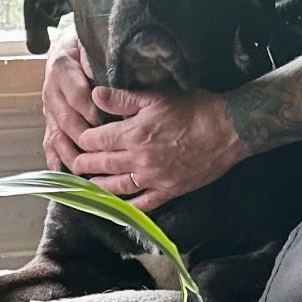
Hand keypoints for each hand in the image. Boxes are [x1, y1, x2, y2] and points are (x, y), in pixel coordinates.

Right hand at [41, 26, 99, 171]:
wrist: (64, 45)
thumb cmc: (83, 45)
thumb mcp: (90, 43)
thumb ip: (96, 57)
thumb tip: (101, 73)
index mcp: (62, 68)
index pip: (77, 95)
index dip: (92, 110)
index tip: (106, 123)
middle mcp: (52, 90)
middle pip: (67, 119)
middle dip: (83, 137)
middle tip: (101, 151)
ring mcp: (48, 107)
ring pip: (56, 134)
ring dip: (69, 153)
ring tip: (84, 168)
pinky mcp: (49, 119)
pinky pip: (49, 141)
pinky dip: (55, 158)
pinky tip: (62, 173)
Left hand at [72, 87, 247, 211]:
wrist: (226, 130)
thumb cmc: (193, 108)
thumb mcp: (156, 96)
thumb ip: (123, 98)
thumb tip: (95, 94)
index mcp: (134, 133)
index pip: (96, 140)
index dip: (83, 139)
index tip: (76, 138)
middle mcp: (138, 159)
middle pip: (101, 165)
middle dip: (83, 164)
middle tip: (74, 164)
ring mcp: (153, 178)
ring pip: (116, 187)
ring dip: (99, 186)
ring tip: (88, 184)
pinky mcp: (168, 191)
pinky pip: (142, 204)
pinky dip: (127, 207)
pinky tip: (118, 206)